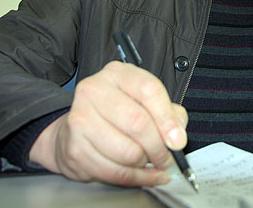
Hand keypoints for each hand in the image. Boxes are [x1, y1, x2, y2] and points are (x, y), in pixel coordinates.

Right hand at [29, 61, 187, 186]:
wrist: (77, 128)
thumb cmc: (116, 112)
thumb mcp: (145, 102)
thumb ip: (168, 113)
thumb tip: (176, 137)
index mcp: (117, 74)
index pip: (149, 90)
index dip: (167, 118)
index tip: (178, 140)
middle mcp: (95, 91)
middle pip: (138, 123)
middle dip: (159, 147)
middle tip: (166, 157)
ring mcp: (80, 119)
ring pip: (127, 152)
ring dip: (145, 163)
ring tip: (148, 160)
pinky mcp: (74, 148)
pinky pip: (114, 171)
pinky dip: (135, 178)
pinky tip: (143, 174)